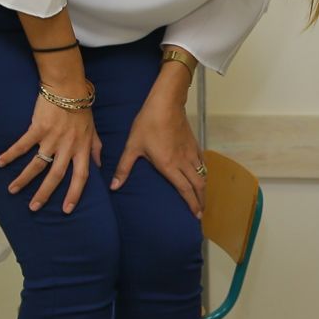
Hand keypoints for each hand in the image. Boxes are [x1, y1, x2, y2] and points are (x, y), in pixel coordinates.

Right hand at [0, 88, 101, 213]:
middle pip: (56, 176)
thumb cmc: (82, 109)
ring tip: (13, 190)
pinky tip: (0, 163)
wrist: (68, 88)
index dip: (74, 194)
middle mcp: (68, 147)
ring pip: (37, 164)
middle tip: (33, 207)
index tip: (67, 210)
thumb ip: (95, 148)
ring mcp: (52, 138)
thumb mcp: (93, 130)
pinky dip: (10, 154)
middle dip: (44, 194)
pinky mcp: (38, 128)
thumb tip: (98, 165)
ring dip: (24, 179)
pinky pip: (22, 145)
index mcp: (82, 148)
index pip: (81, 176)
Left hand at [111, 78, 203, 216]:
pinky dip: (203, 172)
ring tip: (202, 196)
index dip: (191, 203)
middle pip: (198, 184)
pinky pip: (202, 162)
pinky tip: (201, 174)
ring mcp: (190, 152)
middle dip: (201, 199)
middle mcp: (183, 162)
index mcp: (169, 166)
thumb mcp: (132, 147)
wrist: (166, 104)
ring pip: (202, 174)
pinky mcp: (193, 143)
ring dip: (203, 187)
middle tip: (201, 211)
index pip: (184, 189)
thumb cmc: (148, 124)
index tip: (196, 215)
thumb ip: (124, 168)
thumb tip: (114, 186)